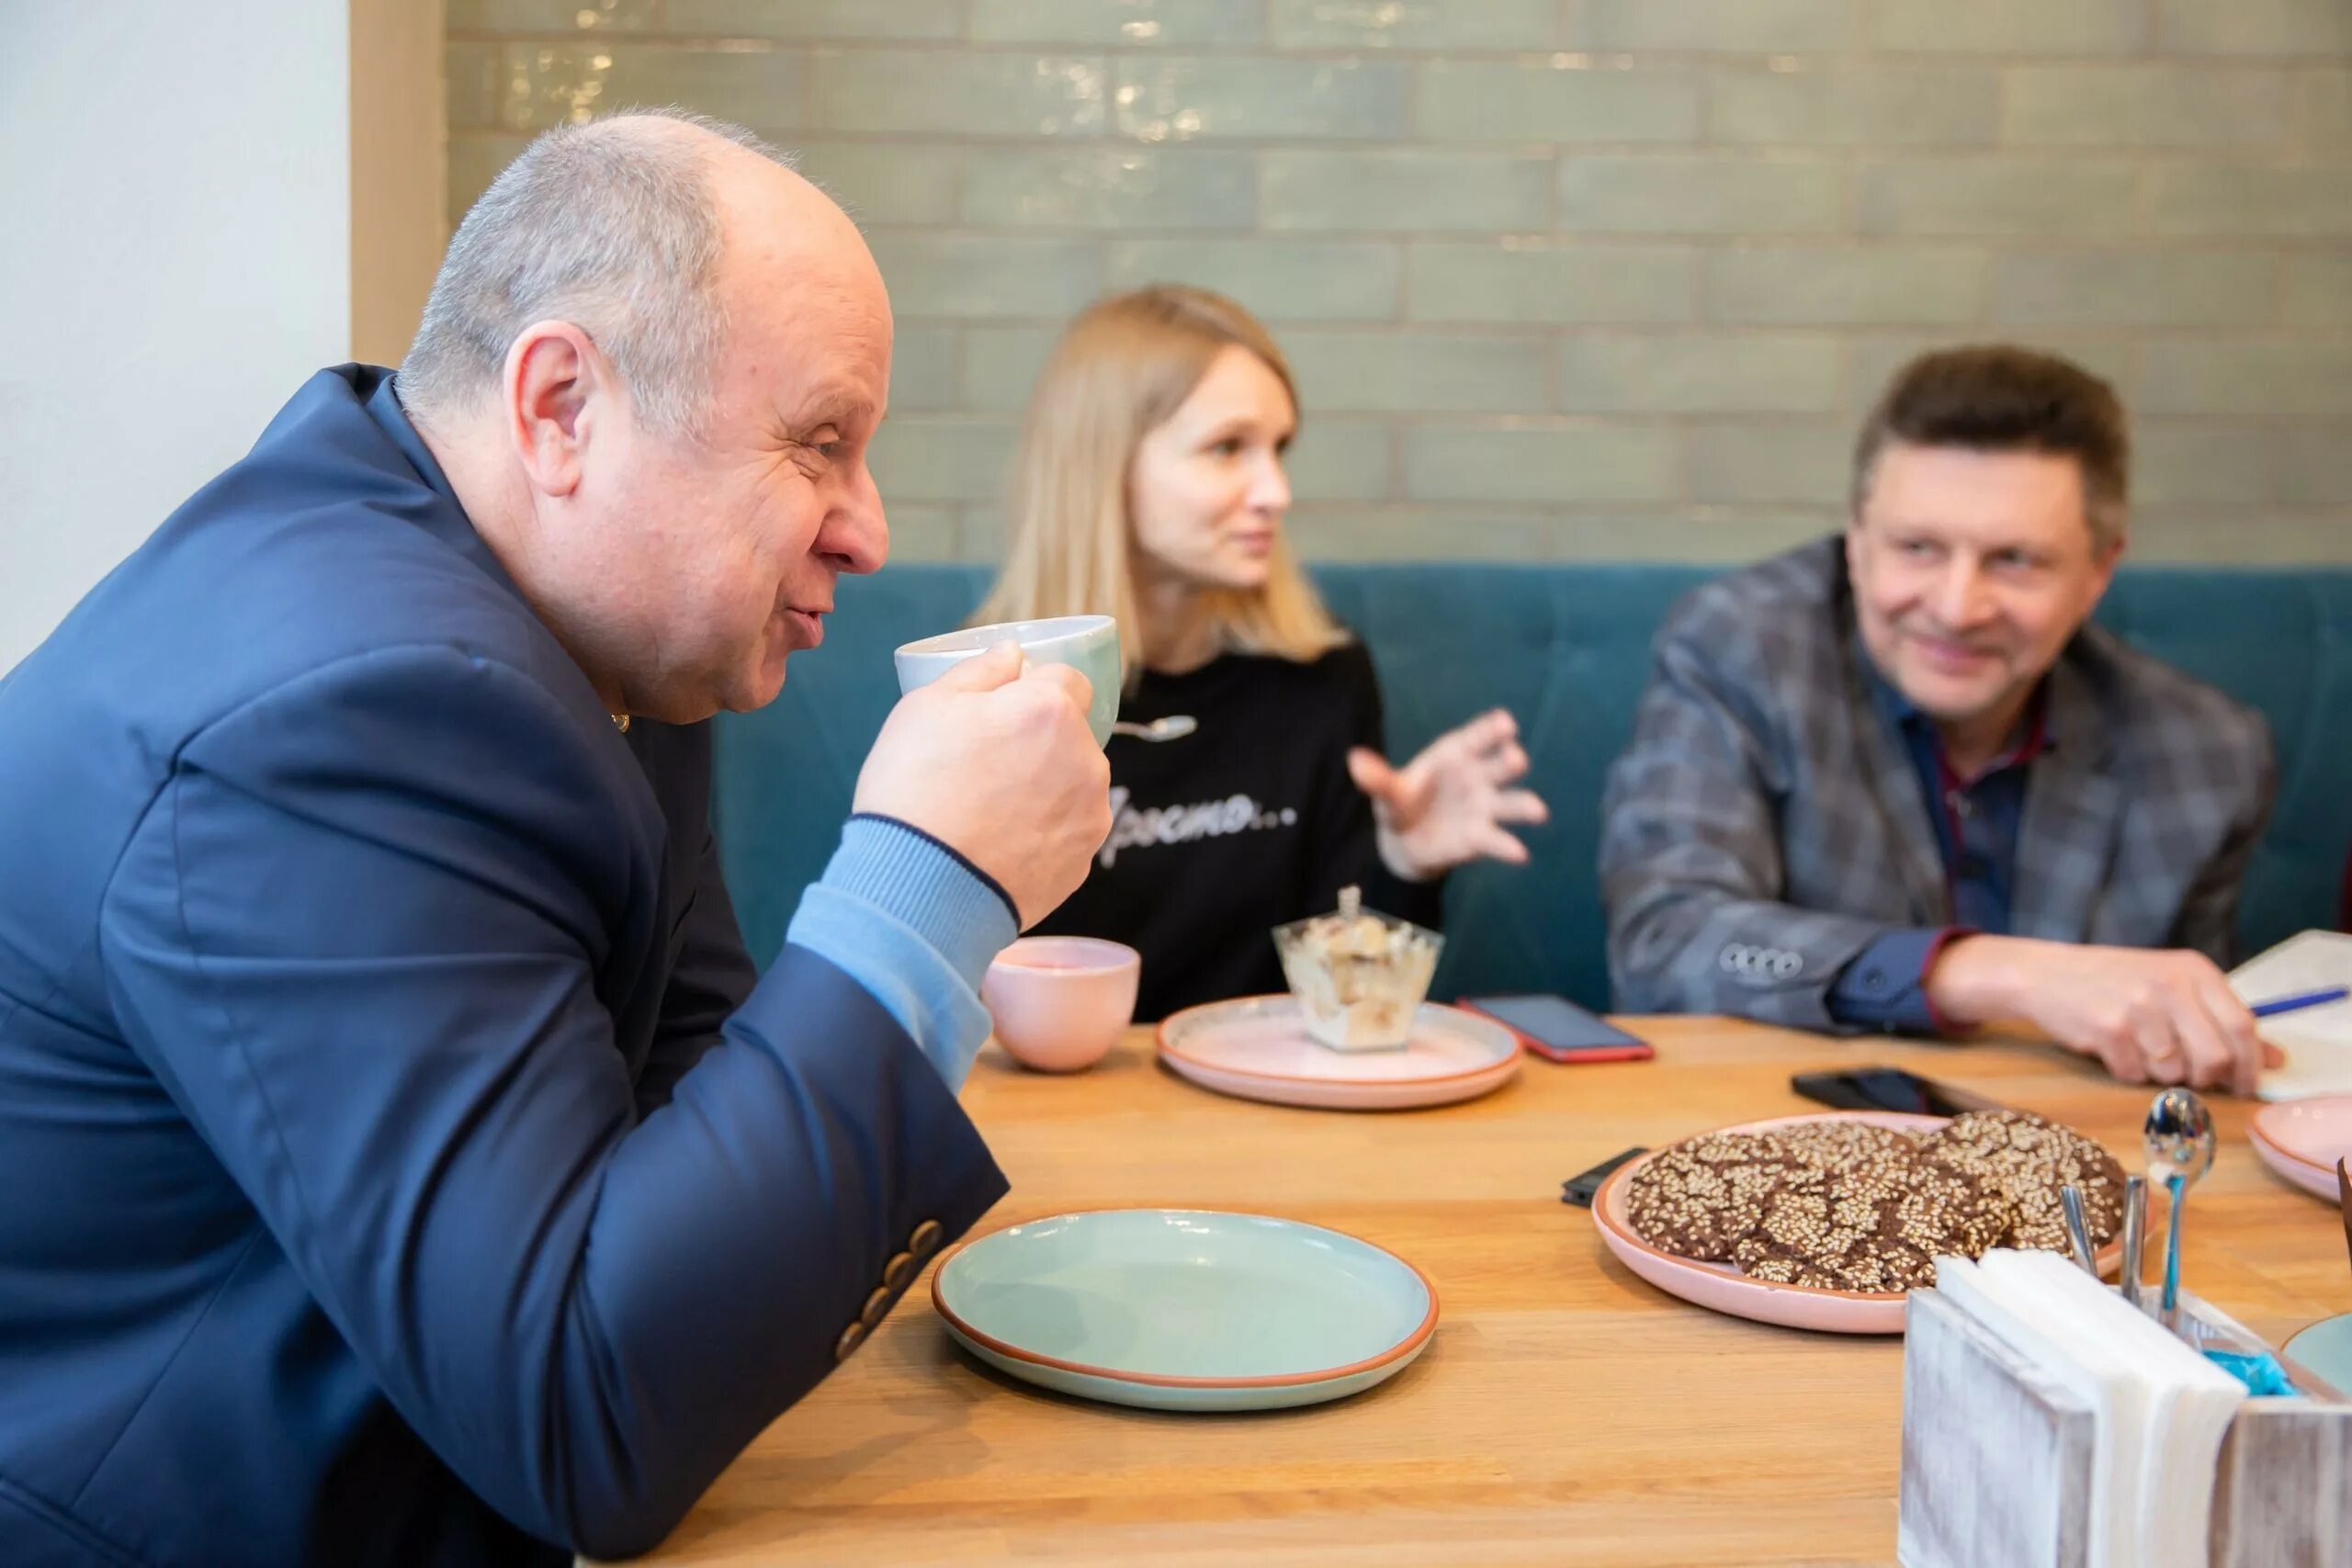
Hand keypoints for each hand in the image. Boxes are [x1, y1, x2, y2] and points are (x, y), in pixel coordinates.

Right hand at [852, 643, 1110, 927]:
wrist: (921, 889)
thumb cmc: (916, 788)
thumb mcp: (927, 708)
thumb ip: (979, 672)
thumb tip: (1012, 653)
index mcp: (1051, 710)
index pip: (1066, 679)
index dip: (1033, 690)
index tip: (1003, 711)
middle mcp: (1086, 759)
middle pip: (1070, 735)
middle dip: (1038, 741)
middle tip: (984, 766)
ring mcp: (1090, 814)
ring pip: (1072, 784)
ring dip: (1044, 787)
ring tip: (988, 811)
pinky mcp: (1083, 861)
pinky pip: (1065, 832)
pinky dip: (1041, 832)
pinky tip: (999, 844)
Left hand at [1347, 708, 1547, 882]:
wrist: (1405, 842)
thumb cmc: (1402, 803)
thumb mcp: (1387, 793)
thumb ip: (1377, 779)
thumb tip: (1354, 760)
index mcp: (1455, 754)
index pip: (1477, 737)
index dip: (1492, 729)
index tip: (1506, 723)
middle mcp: (1477, 776)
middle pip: (1498, 766)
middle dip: (1509, 761)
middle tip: (1516, 758)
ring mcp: (1483, 807)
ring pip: (1509, 803)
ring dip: (1523, 805)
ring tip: (1537, 811)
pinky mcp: (1481, 837)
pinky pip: (1497, 840)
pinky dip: (1507, 846)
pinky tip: (1519, 853)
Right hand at [1926, 934, 2283, 1094]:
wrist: (2047, 974)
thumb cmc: (2117, 982)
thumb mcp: (2175, 988)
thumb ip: (2222, 1021)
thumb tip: (2275, 1060)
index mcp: (2194, 971)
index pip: (2242, 1026)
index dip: (2250, 1064)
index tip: (2247, 1085)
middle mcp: (2170, 985)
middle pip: (2215, 1057)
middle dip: (2207, 1078)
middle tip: (2192, 1078)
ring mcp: (2138, 1007)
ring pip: (2174, 1072)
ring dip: (2160, 1074)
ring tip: (2141, 1050)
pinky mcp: (2108, 1030)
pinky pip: (2135, 1074)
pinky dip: (2127, 1071)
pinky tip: (2114, 1049)